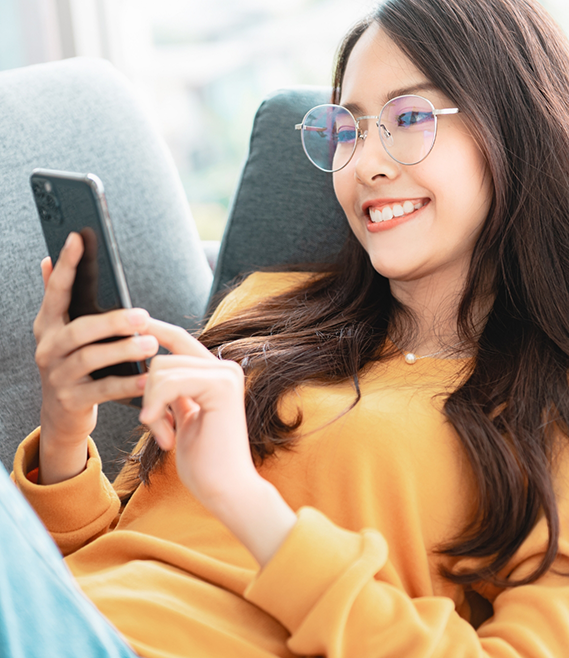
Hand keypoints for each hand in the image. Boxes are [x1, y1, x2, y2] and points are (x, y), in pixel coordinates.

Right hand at [33, 233, 159, 483]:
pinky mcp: (71, 400)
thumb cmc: (73, 365)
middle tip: (143, 315)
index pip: (56, 290)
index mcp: (48, 325)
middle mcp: (48, 348)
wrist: (61, 415)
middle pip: (79, 329)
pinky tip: (149, 378)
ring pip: (91, 358)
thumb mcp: (62, 332)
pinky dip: (128, 384)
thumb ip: (57, 299)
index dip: (67, 265)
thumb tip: (46, 260)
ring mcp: (57, 376)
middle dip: (112, 321)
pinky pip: (103, 389)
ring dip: (123, 349)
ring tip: (151, 344)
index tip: (79, 238)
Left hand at [140, 319, 296, 565]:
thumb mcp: (181, 416)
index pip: (178, 341)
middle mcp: (224, 369)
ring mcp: (226, 375)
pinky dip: (157, 408)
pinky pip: (170, 383)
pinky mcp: (222, 386)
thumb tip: (151, 365)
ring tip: (165, 434)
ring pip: (161, 369)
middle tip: (157, 426)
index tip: (130, 321)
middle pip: (161, 358)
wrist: (225, 489)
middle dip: (147, 394)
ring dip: (152, 406)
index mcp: (216, 374)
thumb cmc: (204, 460)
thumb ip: (173, 389)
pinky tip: (165, 436)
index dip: (154, 330)